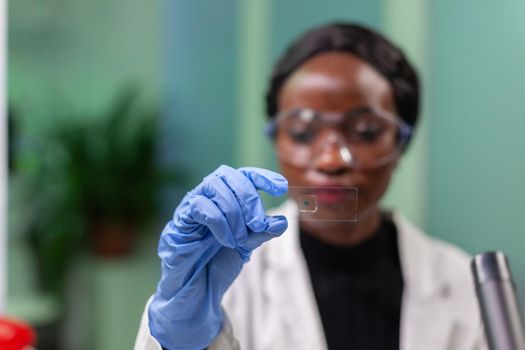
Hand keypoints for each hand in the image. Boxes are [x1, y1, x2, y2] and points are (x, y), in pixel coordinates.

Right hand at [148, 165, 287, 349]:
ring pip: (213, 187)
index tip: (281, 187)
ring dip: (234, 212)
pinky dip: (219, 222)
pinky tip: (227, 241)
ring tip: (241, 239)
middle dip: (249, 197)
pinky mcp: (180, 219)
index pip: (243, 175)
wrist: (196, 291)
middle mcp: (208, 197)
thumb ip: (261, 232)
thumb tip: (282, 221)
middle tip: (258, 223)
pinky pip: (199, 207)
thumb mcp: (246, 246)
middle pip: (228, 176)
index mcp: (226, 199)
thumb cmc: (218, 264)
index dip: (262, 176)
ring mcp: (191, 205)